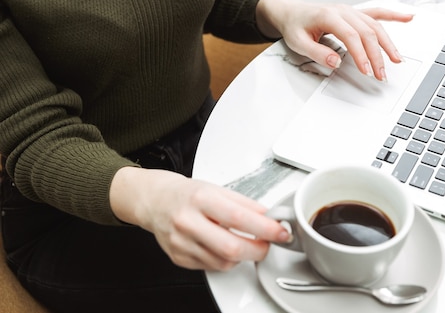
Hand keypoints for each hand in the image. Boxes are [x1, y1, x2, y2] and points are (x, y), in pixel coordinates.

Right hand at [110, 166, 290, 270]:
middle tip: (268, 243)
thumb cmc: (185, 194)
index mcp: (200, 199)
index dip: (265, 228)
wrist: (153, 201)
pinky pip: (211, 266)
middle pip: (232, 247)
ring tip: (245, 242)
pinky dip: (225, 259)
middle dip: (258, 249)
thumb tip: (269, 217)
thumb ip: (244, 204)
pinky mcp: (179, 258)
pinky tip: (224, 246)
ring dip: (242, 255)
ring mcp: (181, 242)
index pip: (239, 218)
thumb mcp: (217, 189)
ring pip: (224, 261)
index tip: (280, 231)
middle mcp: (188, 221)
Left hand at [256, 0, 412, 80]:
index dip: (361, 54)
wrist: (291, 12)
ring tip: (397, 60)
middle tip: (382, 74)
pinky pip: (377, 13)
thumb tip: (336, 62)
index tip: (367, 71)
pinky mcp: (355, 13)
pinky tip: (408, 18)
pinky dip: (394, 15)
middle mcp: (343, 11)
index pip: (351, 36)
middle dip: (377, 55)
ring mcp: (351, 11)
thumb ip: (317, 53)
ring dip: (387, 43)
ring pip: (375, 25)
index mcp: (328, 16)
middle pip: (367, 32)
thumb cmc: (295, 26)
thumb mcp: (298, 42)